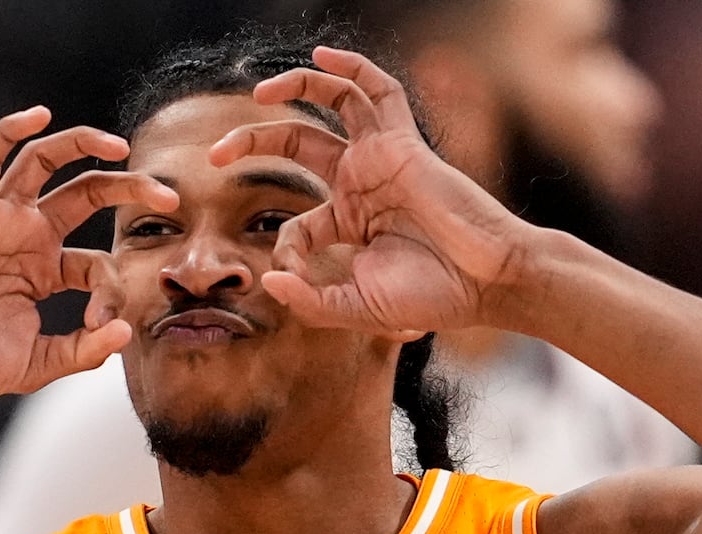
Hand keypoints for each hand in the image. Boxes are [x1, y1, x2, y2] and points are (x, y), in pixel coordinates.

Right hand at [0, 107, 177, 404]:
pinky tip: (38, 115)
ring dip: (83, 145)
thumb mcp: (35, 365)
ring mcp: (0, 221)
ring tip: (121, 146)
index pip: (99, 265)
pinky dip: (7, 131)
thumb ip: (80, 350)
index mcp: (45, 273)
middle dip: (132, 190)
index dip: (113, 291)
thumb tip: (124, 331)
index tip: (103, 325)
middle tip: (171, 198)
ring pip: (45, 162)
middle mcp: (28, 238)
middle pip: (90, 195)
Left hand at [209, 47, 527, 336]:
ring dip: (294, 89)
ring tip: (258, 94)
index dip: (283, 249)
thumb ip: (311, 302)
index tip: (288, 273)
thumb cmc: (434, 296)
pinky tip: (321, 56)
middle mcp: (360, 184)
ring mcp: (380, 159)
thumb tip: (269, 281)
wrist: (487, 282)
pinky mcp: (402, 144)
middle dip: (252, 142)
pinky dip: (352, 68)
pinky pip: (377, 91)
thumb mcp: (359, 309)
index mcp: (349, 223)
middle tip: (215, 154)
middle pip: (295, 144)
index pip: (296, 226)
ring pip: (332, 103)